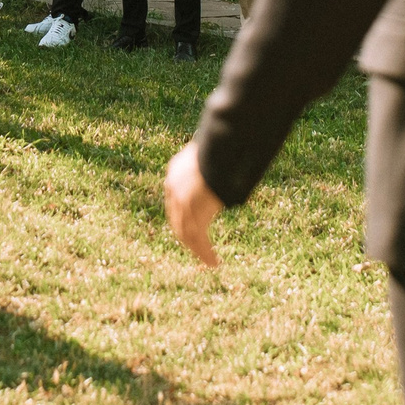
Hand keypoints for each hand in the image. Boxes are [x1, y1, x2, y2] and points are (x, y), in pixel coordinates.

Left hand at [163, 143, 222, 266]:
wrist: (223, 144)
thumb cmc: (227, 142)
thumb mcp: (216, 152)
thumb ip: (216, 163)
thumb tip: (230, 161)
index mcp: (177, 169)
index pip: (176, 200)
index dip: (184, 216)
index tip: (194, 227)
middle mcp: (174, 186)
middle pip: (177, 219)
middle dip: (188, 237)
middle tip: (199, 249)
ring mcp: (181, 200)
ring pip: (186, 233)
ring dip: (198, 249)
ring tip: (210, 262)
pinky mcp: (192, 212)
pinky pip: (198, 239)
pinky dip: (205, 253)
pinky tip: (213, 262)